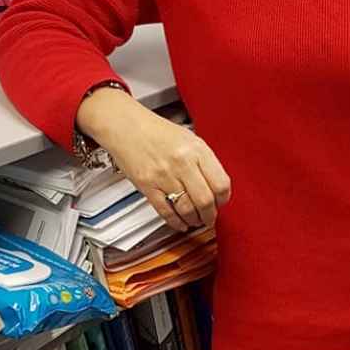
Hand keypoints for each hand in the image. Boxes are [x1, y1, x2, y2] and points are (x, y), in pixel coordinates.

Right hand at [77, 87, 231, 233]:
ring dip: (194, 220)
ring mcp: (164, 176)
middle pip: (205, 200)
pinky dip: (176, 222)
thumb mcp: (189, 138)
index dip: (224, 198)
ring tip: (195, 220)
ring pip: (187, 209)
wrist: (126, 126)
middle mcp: (182, 162)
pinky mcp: (147, 186)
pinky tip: (180, 223)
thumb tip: (215, 184)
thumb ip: (203, 160)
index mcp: (197, 149)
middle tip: (210, 217)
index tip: (221, 202)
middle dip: (210, 215)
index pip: (221, 183)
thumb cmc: (156, 130)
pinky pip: (166, 211)